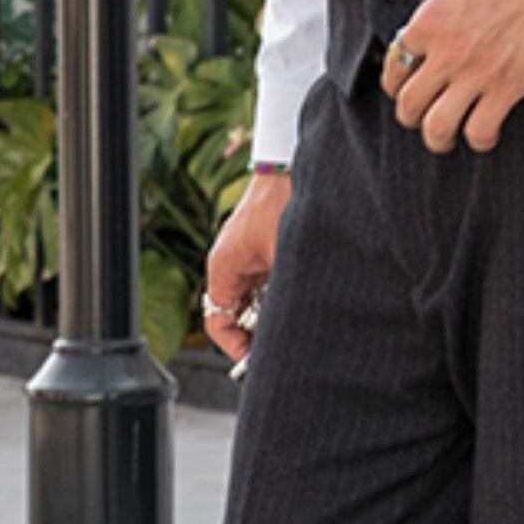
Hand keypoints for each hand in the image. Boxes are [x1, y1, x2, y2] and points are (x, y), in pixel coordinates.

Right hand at [202, 168, 290, 361]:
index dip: (236, 347)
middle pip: (238, 313)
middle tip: (285, 346)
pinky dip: (282, 292)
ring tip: (301, 320)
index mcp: (224, 268)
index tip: (258, 360)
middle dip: (260, 332)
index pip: (218, 322)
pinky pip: (269, 280)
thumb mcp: (286, 258)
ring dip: (275, 310)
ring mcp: (249, 254)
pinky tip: (306, 295)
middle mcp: (232, 263)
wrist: (294, 163)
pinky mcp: (266, 246)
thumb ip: (283, 296)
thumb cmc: (284, 203)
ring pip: (257, 298)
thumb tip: (293, 329)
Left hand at [386, 0, 523, 154]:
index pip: (394, 64)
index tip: (404, 85)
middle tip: (420, 115)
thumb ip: (439, 11)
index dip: (396, 81)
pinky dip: (479, 140)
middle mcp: (446, 50)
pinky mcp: (509, 85)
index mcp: (429, 20)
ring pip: (437, 127)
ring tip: (446, 136)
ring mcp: (477, 71)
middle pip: (409, 103)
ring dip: (437, 137)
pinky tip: (484, 132)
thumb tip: (431, 32)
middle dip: (410, 115)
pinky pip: (480, 130)